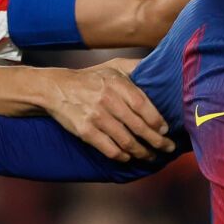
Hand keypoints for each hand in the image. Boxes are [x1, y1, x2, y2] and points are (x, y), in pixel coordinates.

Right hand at [42, 61, 172, 160]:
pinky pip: (109, 149)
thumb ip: (137, 67)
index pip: (143, 106)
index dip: (157, 121)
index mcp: (117, 84)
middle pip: (138, 126)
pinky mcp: (85, 131)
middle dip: (157, 141)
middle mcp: (107, 100)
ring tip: (151, 156)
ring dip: (142, 152)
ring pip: (126, 141)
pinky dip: (122, 156)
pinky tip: (129, 157)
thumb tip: (161, 67)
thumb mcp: (113, 67)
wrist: (56, 88)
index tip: (166, 130)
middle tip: (167, 148)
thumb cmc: (91, 78)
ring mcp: (96, 117)